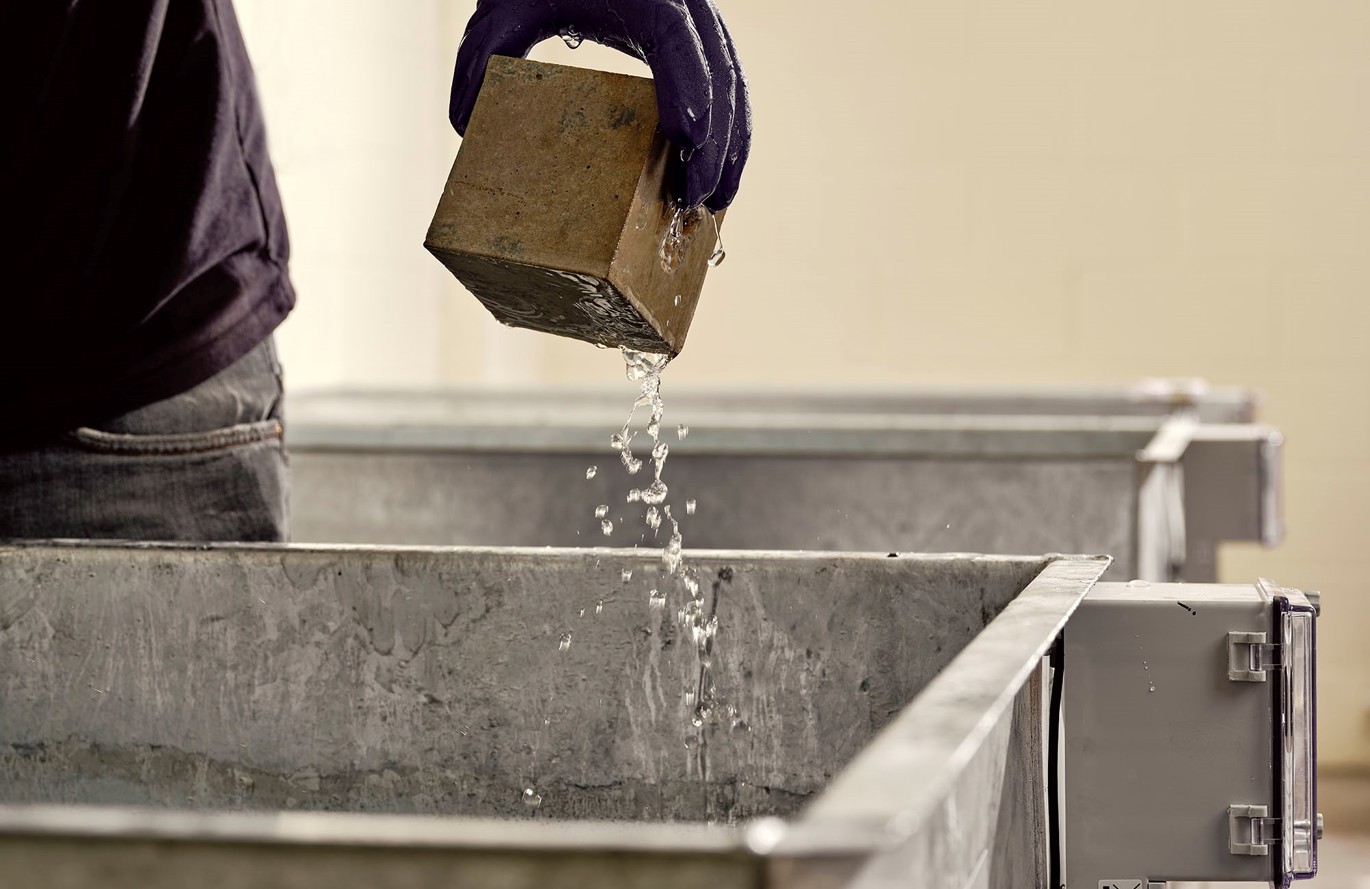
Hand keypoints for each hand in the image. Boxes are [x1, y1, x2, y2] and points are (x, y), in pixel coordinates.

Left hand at [449, 0, 750, 211]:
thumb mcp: (501, 10)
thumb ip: (479, 58)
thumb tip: (464, 124)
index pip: (675, 38)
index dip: (689, 86)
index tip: (687, 137)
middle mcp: (680, 1)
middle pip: (718, 69)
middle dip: (716, 139)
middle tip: (696, 199)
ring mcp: (696, 20)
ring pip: (733, 80)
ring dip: (732, 143)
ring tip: (715, 202)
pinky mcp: (699, 41)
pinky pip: (726, 83)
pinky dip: (730, 129)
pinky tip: (718, 174)